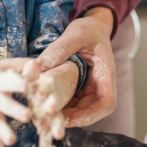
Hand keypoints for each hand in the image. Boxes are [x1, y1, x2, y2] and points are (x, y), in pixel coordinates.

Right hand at [0, 58, 39, 146]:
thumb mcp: (5, 65)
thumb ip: (23, 64)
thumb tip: (41, 61)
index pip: (8, 82)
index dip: (16, 83)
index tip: (26, 85)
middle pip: (3, 104)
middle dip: (14, 110)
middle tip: (28, 116)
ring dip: (3, 132)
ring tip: (12, 141)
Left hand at [38, 7, 115, 126]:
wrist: (91, 27)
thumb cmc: (89, 30)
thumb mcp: (75, 34)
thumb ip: (59, 48)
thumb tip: (39, 66)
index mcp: (106, 75)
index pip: (107, 103)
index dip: (90, 116)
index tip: (70, 119)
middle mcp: (99, 86)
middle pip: (89, 111)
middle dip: (69, 117)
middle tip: (47, 119)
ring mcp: (88, 88)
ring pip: (76, 109)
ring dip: (60, 113)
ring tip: (40, 115)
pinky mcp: (77, 88)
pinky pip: (68, 100)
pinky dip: (56, 103)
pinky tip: (39, 103)